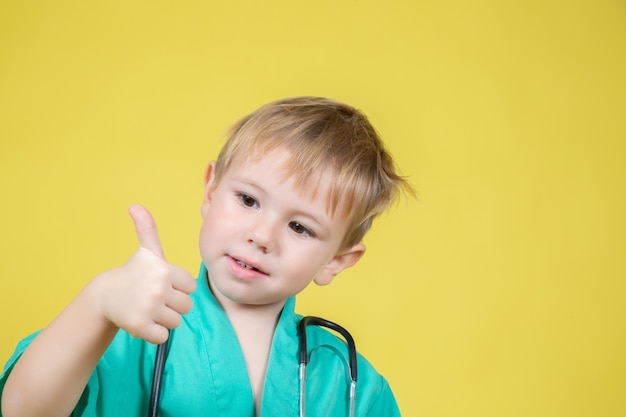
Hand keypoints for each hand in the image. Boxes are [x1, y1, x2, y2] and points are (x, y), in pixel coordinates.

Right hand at [94, 204, 196, 343]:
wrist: (106, 296)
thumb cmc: (133, 273)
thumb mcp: (146, 251)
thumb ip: (148, 229)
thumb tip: (135, 205)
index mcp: (166, 270)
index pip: (191, 288)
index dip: (178, 288)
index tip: (162, 284)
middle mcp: (159, 288)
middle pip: (186, 307)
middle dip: (172, 305)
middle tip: (154, 299)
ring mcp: (149, 308)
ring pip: (176, 322)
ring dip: (163, 319)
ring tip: (148, 309)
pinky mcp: (141, 327)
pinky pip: (163, 336)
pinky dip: (154, 333)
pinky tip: (143, 321)